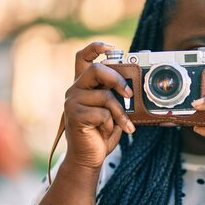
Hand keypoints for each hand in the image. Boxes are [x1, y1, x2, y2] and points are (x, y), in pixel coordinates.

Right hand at [63, 42, 134, 169]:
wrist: (88, 157)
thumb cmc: (101, 133)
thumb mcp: (111, 110)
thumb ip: (115, 95)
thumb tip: (132, 86)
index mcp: (84, 85)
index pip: (84, 57)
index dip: (97, 47)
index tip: (113, 48)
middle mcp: (75, 90)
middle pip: (97, 69)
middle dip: (117, 80)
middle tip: (130, 95)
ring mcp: (72, 102)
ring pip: (106, 96)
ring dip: (120, 113)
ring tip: (123, 124)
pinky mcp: (75, 115)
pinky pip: (103, 113)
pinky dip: (112, 124)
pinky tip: (105, 132)